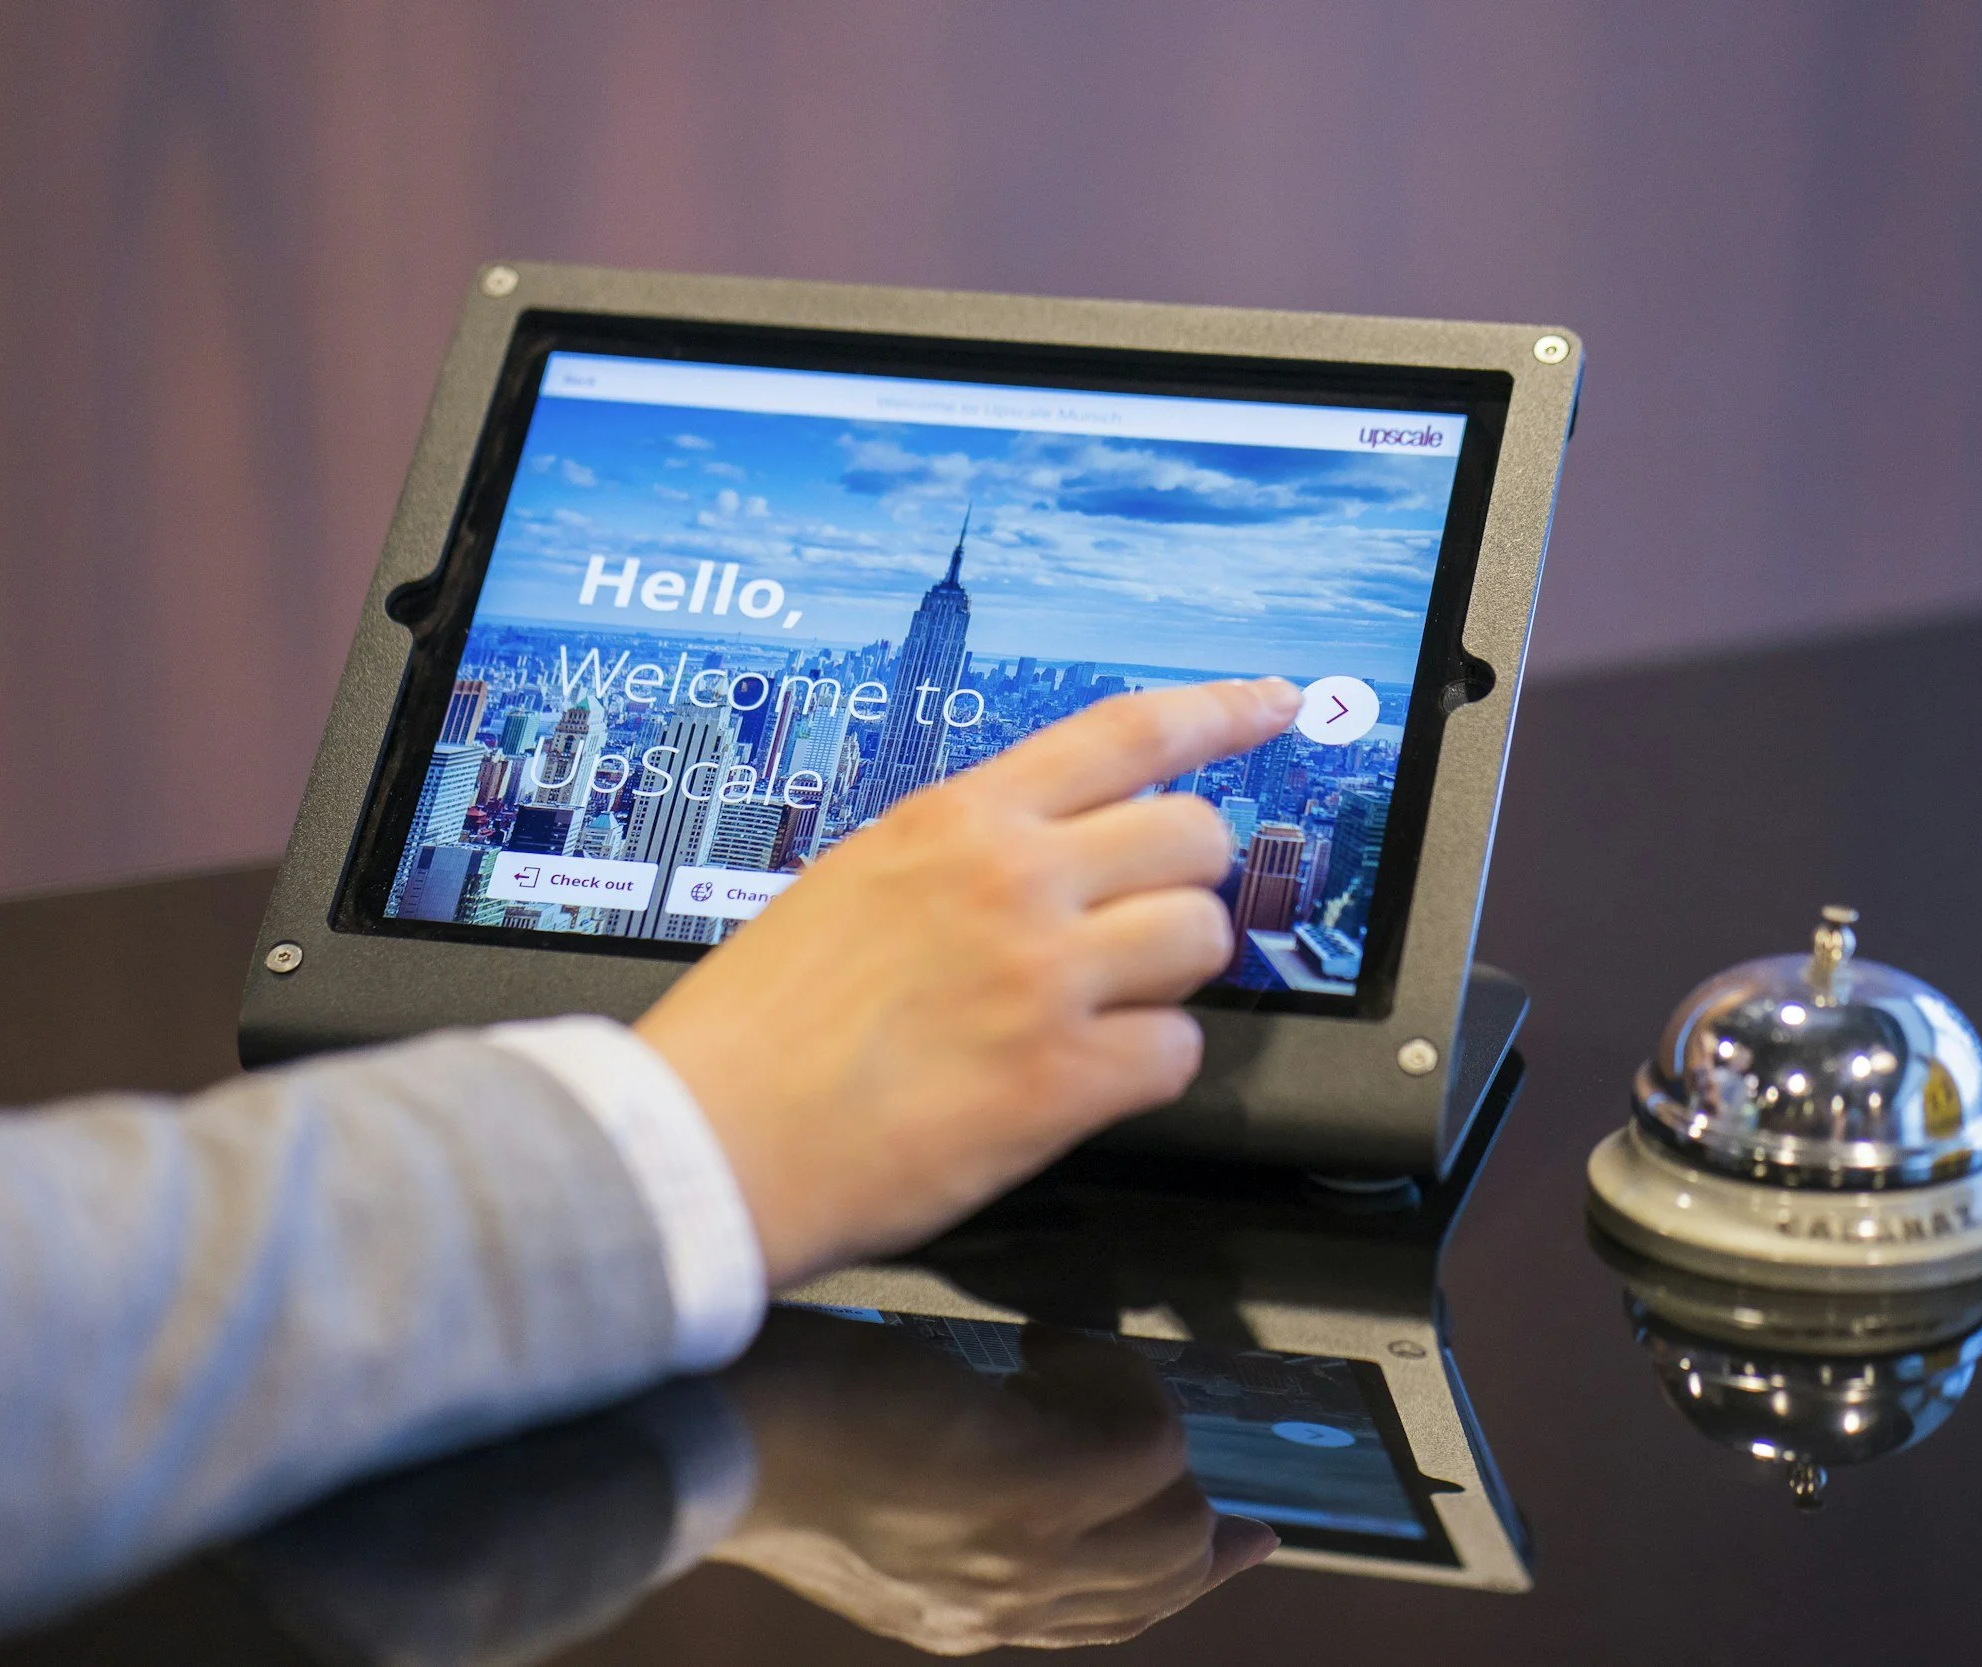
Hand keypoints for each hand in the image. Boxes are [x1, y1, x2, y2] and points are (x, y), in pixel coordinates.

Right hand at [635, 678, 1300, 1287]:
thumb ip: (961, 855)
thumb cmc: (760, 1026)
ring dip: (1171, 977)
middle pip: (1194, 836)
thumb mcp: (854, 882)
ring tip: (1102, 1006)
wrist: (706, 1140)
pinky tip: (1083, 1078)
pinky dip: (1145, 1069)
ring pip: (1203, 940)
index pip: (1127, 732)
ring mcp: (1043, 978)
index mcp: (956, 821)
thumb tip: (1051, 851)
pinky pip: (1176, 1052)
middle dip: (1187, 880)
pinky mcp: (1060, 1081)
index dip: (1222, 711)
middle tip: (1146, 920)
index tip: (1275, 703)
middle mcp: (1012, 881)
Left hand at [717, 1309, 1276, 1653]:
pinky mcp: (1035, 1484)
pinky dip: (1113, 1376)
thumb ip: (953, 1508)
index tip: (1243, 1536)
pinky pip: (1150, 1440)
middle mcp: (1002, 1603)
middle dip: (1187, 1491)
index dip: (1190, 1573)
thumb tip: (1024, 1448)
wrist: (709, 1425)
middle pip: (1165, 1574)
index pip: (1112, 1619)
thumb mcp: (870, 1498)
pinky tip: (1043, 1345)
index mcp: (962, 1616)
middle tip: (1151, 1411)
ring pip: (1176, 1514)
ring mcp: (1025, 1552)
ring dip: (1139, 1416)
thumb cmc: (764, 1430)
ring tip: (1059, 1364)